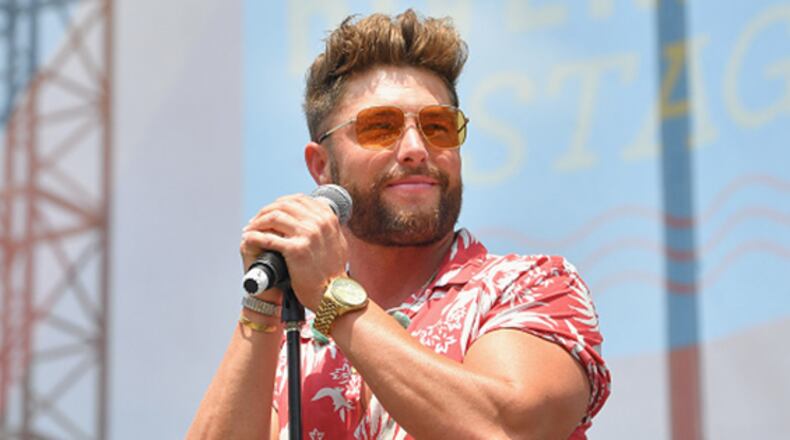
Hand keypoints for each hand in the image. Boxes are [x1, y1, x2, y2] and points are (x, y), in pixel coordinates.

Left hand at [240, 194, 348, 310]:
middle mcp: (319, 222)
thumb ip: (326, 226)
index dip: (279, 203)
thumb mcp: (337, 241)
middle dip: (265, 211)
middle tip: (255, 221)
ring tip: (249, 230)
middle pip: (283, 205)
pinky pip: (268, 238)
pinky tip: (248, 239)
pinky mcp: (297, 250)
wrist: (332, 294)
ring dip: (257, 222)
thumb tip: (313, 216)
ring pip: (274, 217)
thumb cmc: (332, 271)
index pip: (298, 198)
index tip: (270, 211)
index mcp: (328, 217)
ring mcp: (308, 235)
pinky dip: (254, 237)